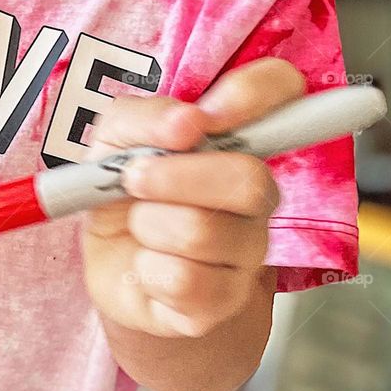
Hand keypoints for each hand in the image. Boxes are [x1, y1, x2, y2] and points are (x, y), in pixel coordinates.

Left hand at [79, 57, 301, 337]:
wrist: (108, 261)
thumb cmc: (121, 190)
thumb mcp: (113, 139)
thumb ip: (144, 118)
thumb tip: (186, 122)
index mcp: (238, 138)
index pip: (283, 90)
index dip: (252, 96)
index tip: (200, 119)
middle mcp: (259, 192)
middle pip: (250, 181)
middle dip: (175, 177)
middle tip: (134, 179)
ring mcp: (248, 250)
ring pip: (205, 233)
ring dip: (148, 224)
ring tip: (139, 224)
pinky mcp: (224, 300)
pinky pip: (185, 282)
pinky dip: (146, 270)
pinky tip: (146, 266)